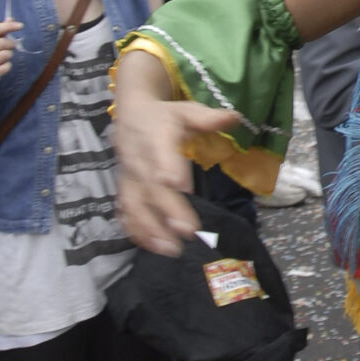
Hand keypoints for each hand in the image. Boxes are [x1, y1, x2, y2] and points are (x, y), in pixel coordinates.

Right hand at [0, 19, 19, 93]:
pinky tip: (1, 67)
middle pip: (2, 42)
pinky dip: (7, 66)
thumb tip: (11, 19)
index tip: (20, 25)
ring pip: (6, 55)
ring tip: (3, 57)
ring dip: (9, 55)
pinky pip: (6, 67)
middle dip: (11, 44)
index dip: (8, 26)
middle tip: (11, 46)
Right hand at [116, 93, 240, 254]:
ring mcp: (129, 178)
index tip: (179, 186)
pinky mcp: (125, 190)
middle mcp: (139, 160)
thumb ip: (208, 118)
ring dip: (151, 228)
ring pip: (135, 205)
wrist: (131, 116)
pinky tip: (154, 247)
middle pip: (151, 187)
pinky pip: (126, 213)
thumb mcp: (186, 111)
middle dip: (167, 210)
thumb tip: (235, 117)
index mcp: (156, 138)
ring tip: (172, 249)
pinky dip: (137, 231)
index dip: (168, 169)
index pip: (160, 154)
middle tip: (187, 231)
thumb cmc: (165, 117)